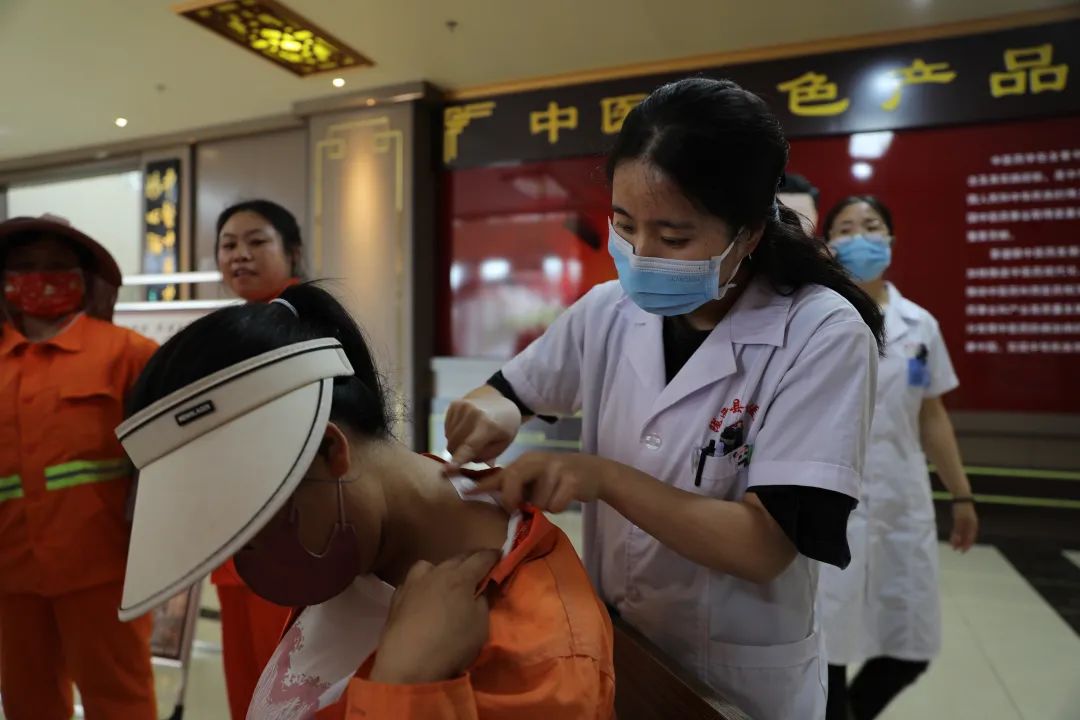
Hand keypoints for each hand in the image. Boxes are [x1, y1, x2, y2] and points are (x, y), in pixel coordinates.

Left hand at [370, 550, 499, 684]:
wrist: (407, 663)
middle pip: (457, 558)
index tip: (501, 556)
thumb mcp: (480, 625)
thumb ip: (483, 601)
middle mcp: (437, 573)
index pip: (482, 558)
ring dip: (442, 569)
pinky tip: (423, 598)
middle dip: (471, 560)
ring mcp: (413, 583)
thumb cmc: (451, 644)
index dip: (494, 556)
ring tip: (446, 582)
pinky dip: (423, 585)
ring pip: (431, 565)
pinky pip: (414, 582)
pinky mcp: (397, 597)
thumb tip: (481, 589)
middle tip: (480, 568)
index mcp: (461, 577)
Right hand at [445, 395, 521, 468]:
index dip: (458, 459)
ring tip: (471, 438)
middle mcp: (473, 413)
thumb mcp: (502, 445)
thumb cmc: (504, 427)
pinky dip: (454, 434)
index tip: (447, 470)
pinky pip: (447, 429)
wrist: (500, 401)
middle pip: (455, 444)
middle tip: (472, 452)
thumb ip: (484, 456)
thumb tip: (462, 464)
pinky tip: (466, 429)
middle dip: (459, 454)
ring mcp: (461, 406)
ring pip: (449, 438)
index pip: (470, 446)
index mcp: (489, 425)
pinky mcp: (454, 404)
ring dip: (456, 444)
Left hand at [468, 451, 609, 512]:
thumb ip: (514, 484)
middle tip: (520, 506)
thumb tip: (492, 496)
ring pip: (537, 501)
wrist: (595, 471)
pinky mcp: (571, 480)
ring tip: (554, 495)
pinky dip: (559, 507)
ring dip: (544, 505)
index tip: (465, 492)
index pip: (500, 474)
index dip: (482, 484)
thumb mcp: (535, 475)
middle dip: (513, 498)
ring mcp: (555, 469)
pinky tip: (565, 497)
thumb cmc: (559, 477)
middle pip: (513, 480)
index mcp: (525, 461)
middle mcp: (537, 461)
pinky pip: (555, 505)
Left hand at [950, 502, 978, 552]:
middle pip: (967, 537)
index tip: (962, 551)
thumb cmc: (961, 508)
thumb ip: (958, 530)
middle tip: (955, 549)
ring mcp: (967, 522)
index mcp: (973, 525)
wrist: (960, 497)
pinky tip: (953, 536)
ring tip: (953, 544)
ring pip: (963, 533)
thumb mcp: (959, 520)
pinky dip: (957, 533)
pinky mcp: (962, 519)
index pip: (971, 538)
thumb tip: (957, 541)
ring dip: (958, 539)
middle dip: (961, 543)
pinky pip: (960, 529)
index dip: (967, 545)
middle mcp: (971, 525)